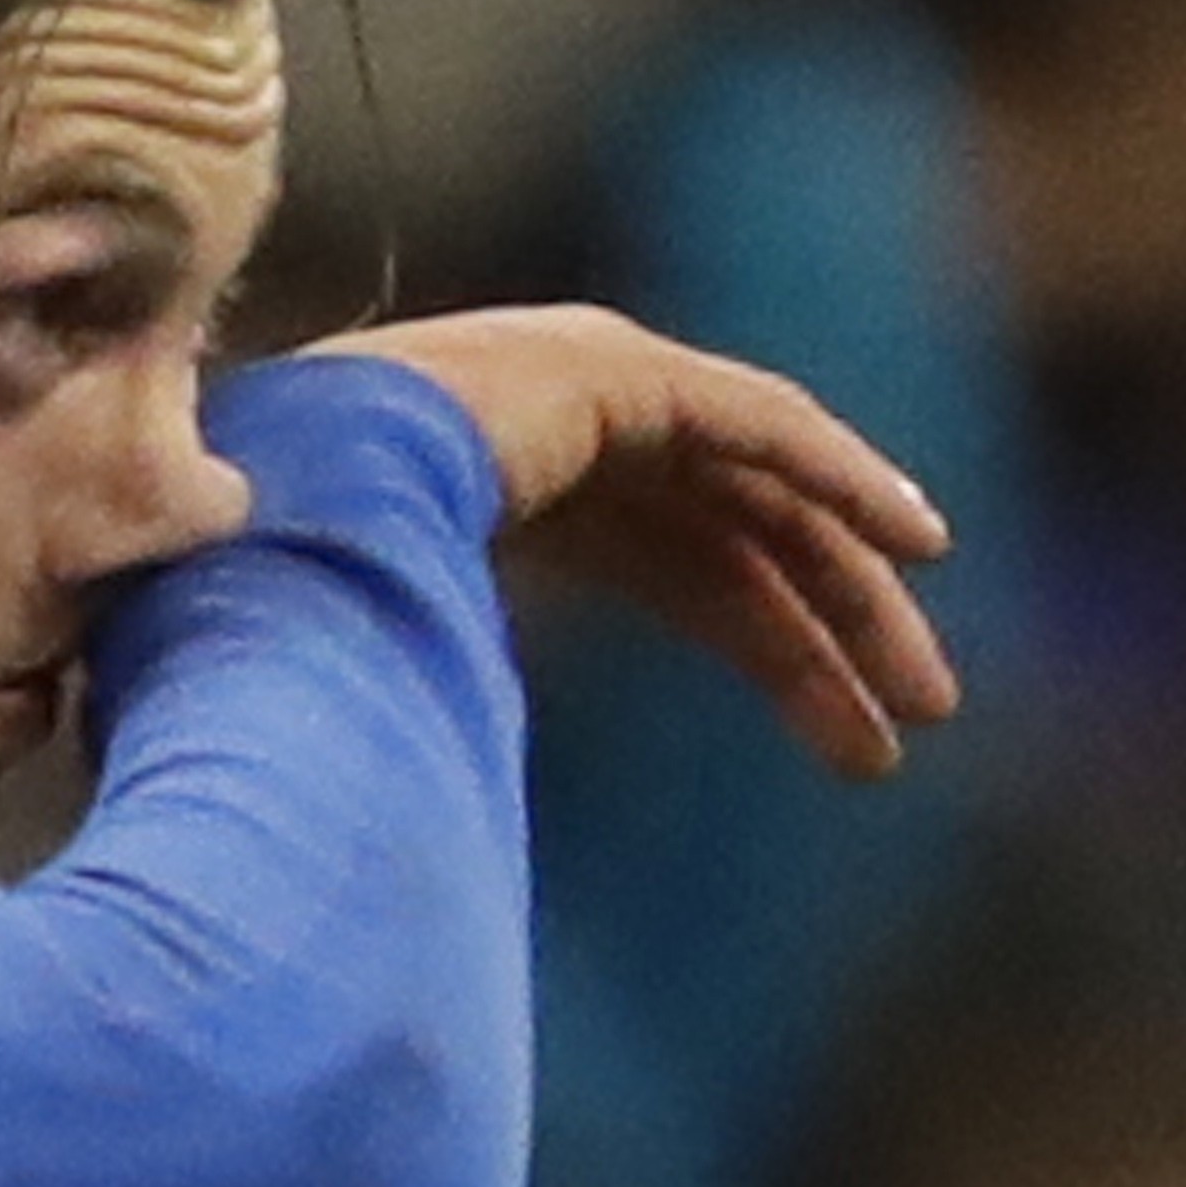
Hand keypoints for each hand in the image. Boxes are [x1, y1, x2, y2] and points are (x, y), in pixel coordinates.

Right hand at [316, 307, 963, 777]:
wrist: (259, 508)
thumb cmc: (284, 599)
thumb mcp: (391, 664)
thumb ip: (436, 697)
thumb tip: (434, 816)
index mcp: (502, 492)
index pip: (679, 568)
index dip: (770, 649)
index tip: (845, 744)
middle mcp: (559, 428)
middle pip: (735, 537)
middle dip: (824, 636)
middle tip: (906, 733)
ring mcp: (588, 387)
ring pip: (761, 496)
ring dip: (852, 588)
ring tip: (926, 695)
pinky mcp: (615, 370)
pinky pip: (761, 425)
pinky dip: (843, 477)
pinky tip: (923, 544)